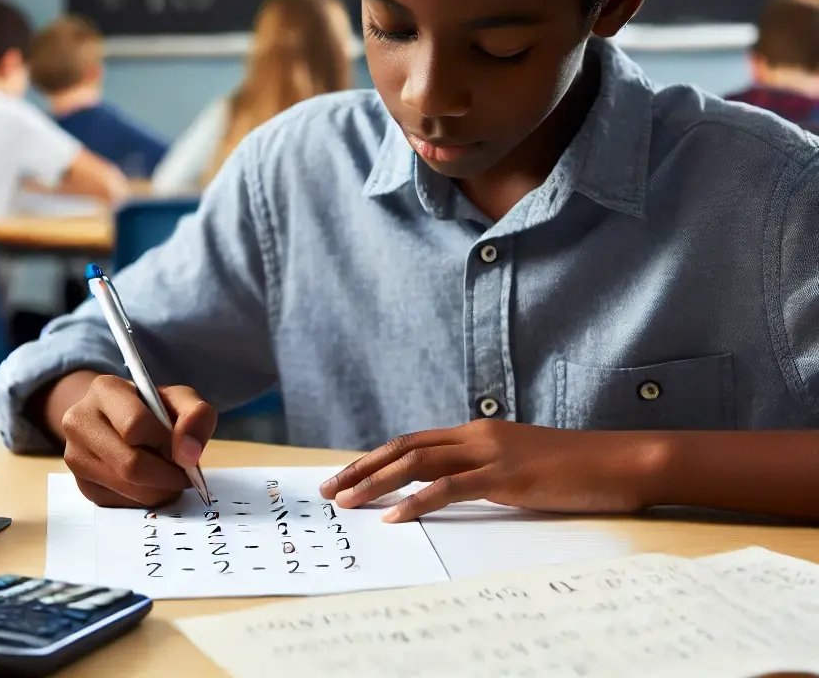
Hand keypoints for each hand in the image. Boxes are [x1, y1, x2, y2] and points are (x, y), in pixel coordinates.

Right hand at [61, 374, 216, 507]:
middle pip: (130, 464)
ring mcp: (75, 457)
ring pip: (127, 488)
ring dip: (160, 489)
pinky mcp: (82, 485)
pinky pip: (121, 503)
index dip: (166, 442)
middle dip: (167, 475)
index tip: (180, 446)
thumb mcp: (179, 399)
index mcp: (104, 390)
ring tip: (170, 476)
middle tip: (184, 473)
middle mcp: (79, 422)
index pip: (135, 425)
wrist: (117, 418)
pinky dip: (146, 498)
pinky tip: (151, 483)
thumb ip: (195, 415)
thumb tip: (189, 455)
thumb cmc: (152, 407)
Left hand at [320, 420, 666, 521]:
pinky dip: (418, 501)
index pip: (412, 441)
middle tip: (330, 489)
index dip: (375, 458)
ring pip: (418, 463)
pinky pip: (451, 488)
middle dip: (362, 468)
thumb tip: (449, 488)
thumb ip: (484, 470)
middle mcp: (476, 435)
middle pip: (404, 447)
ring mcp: (490, 452)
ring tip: (349, 502)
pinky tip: (396, 517)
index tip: (346, 476)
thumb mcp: (519, 465)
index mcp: (477, 432)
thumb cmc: (573, 469)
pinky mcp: (506, 476)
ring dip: (377, 483)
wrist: (619, 461)